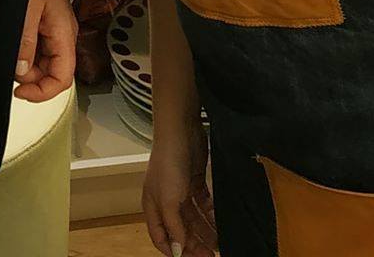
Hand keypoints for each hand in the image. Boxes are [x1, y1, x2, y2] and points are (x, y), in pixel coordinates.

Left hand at [13, 0, 76, 102]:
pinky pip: (34, 51)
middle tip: (8, 64)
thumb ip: (25, 40)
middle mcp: (61, 38)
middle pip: (50, 74)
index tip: (19, 92)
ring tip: (7, 48)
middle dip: (28, 77)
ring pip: (41, 65)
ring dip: (23, 65)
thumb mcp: (27, 7)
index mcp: (63, 34)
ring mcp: (52, 34)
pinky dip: (21, 53)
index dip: (42, 92)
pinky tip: (10, 42)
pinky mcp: (42, 29)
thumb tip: (21, 71)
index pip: (62, 78)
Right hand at [143, 116, 214, 256]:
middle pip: (180, 230)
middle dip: (194, 244)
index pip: (162, 238)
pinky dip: (210, 215)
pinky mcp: (194, 181)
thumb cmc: (169, 164)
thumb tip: (178, 250)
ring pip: (193, 219)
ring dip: (205, 232)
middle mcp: (166, 202)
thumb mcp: (168, 199)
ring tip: (219, 244)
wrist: (181, 130)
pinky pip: (203, 204)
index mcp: (154, 208)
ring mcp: (181, 191)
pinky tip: (219, 222)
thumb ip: (174, 226)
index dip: (175, 251)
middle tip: (211, 256)